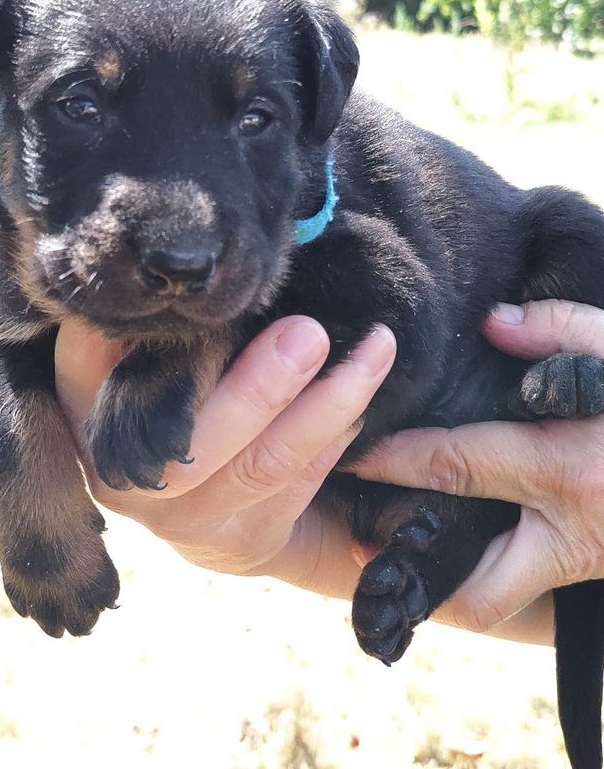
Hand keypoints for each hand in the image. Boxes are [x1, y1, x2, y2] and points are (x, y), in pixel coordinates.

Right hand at [55, 317, 396, 598]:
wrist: (224, 513)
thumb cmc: (190, 401)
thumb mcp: (154, 363)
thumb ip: (155, 328)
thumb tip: (185, 261)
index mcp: (87, 417)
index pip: (90, 366)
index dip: (128, 335)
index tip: (189, 292)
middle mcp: (124, 477)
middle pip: (188, 440)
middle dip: (259, 388)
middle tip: (310, 332)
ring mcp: (183, 521)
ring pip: (262, 464)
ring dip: (328, 403)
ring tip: (373, 348)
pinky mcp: (242, 544)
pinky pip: (299, 483)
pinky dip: (337, 435)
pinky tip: (366, 394)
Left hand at [354, 300, 603, 644]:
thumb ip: (562, 329)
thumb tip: (493, 321)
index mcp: (571, 467)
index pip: (456, 465)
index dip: (394, 460)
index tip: (350, 453)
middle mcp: (573, 533)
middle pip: (472, 586)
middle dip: (414, 572)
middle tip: (371, 538)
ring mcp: (588, 563)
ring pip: (501, 607)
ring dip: (453, 586)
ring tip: (410, 545)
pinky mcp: (597, 571)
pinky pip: (528, 590)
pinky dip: (492, 571)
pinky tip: (471, 536)